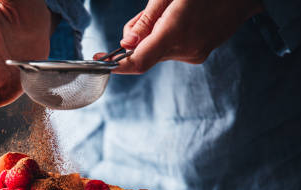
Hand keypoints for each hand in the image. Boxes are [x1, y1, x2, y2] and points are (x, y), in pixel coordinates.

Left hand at [94, 0, 262, 73]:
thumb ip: (145, 20)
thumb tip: (126, 43)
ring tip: (171, 13)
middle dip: (136, 40)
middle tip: (143, 16)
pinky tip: (181, 20)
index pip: (138, 62)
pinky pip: (172, 50)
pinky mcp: (200, 54)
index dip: (116, 65)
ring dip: (153, 37)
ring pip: (158, 52)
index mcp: (175, 32)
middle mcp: (185, 50)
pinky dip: (167, 39)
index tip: (100, 61)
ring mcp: (194, 54)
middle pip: (145, 55)